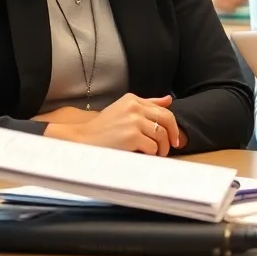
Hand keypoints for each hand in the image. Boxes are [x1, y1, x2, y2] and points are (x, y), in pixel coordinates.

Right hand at [45, 94, 183, 155]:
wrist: (82, 140)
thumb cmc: (102, 128)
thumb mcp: (124, 110)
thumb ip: (147, 104)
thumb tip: (168, 100)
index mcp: (133, 99)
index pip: (163, 110)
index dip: (173, 125)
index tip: (174, 137)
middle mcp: (134, 107)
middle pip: (166, 120)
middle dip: (173, 135)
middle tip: (172, 146)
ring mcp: (133, 121)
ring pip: (161, 135)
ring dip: (162, 148)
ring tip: (157, 154)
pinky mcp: (131, 136)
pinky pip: (152, 147)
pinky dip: (152, 153)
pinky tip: (145, 155)